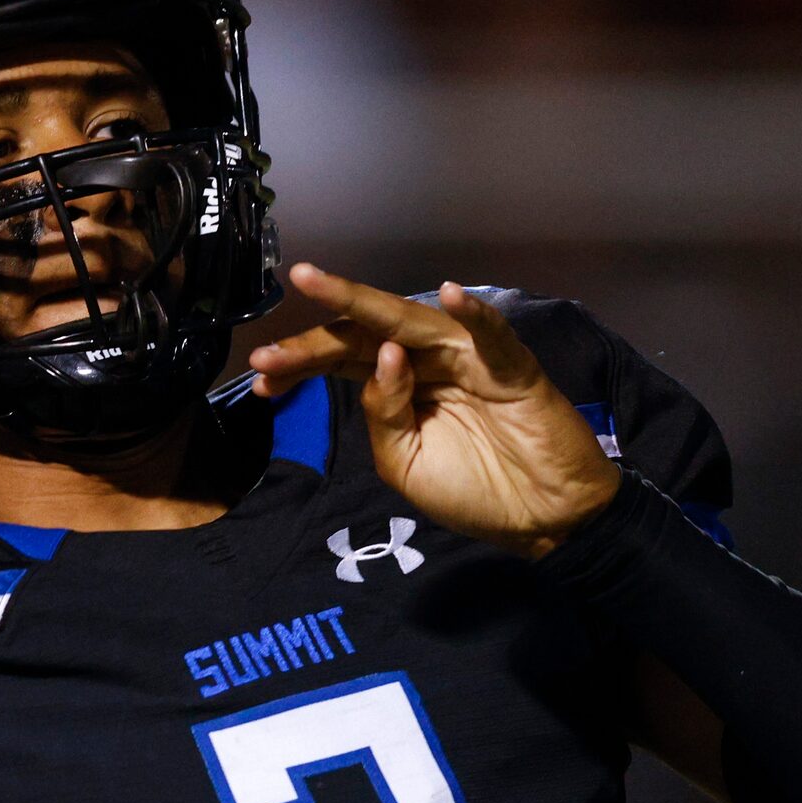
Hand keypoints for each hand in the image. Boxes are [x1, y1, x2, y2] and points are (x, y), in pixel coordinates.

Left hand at [247, 267, 618, 559]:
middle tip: (266, 346)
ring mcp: (468, 359)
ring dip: (363, 303)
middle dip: (313, 338)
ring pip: (411, 323)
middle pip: (364, 336)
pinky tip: (449, 294)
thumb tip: (382, 358)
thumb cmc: (474, 492)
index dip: (301, 364)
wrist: (543, 519)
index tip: (258, 379)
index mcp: (399, 386)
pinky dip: (474, 314)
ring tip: (318, 283)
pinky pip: (492, 336)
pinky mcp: (512, 368)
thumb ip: (383, 414)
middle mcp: (427, 363)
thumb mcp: (404, 463)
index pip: (342, 361)